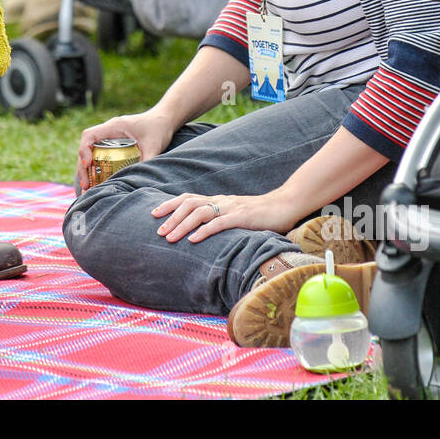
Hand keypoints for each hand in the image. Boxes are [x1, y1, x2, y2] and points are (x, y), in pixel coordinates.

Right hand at [76, 109, 174, 192]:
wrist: (165, 120)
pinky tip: (96, 183)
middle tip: (86, 185)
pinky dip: (94, 168)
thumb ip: (147, 160)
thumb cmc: (159, 128)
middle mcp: (108, 131)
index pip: (89, 135)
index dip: (84, 150)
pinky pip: (98, 155)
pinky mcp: (113, 144)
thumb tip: (139, 181)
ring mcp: (109, 137)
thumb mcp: (154, 145)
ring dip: (87, 170)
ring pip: (90, 153)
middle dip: (83, 167)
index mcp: (114, 126)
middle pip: (86, 147)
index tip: (88, 165)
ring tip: (87, 189)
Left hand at [151, 191, 298, 243]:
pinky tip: (194, 240)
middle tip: (159, 231)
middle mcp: (221, 201)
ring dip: (183, 225)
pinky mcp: (243, 217)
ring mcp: (231, 208)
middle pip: (189, 204)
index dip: (170, 204)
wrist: (285, 205)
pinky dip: (204, 231)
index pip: (188, 198)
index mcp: (218, 200)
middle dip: (171, 217)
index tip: (153, 213)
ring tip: (170, 237)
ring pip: (200, 212)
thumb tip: (200, 231)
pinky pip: (220, 222)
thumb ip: (220, 219)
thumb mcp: (235, 214)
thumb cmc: (260, 213)